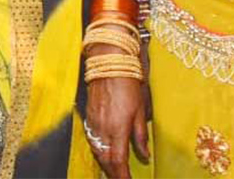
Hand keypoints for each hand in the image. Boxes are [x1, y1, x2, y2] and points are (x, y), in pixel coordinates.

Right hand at [85, 63, 149, 178]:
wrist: (108, 65)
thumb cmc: (128, 86)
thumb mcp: (140, 111)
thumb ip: (140, 136)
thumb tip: (145, 156)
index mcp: (118, 130)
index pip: (118, 162)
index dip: (123, 176)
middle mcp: (103, 130)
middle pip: (105, 161)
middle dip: (114, 174)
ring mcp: (93, 123)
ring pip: (97, 152)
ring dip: (105, 164)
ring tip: (114, 172)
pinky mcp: (88, 117)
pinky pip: (92, 141)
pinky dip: (98, 151)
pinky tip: (103, 153)